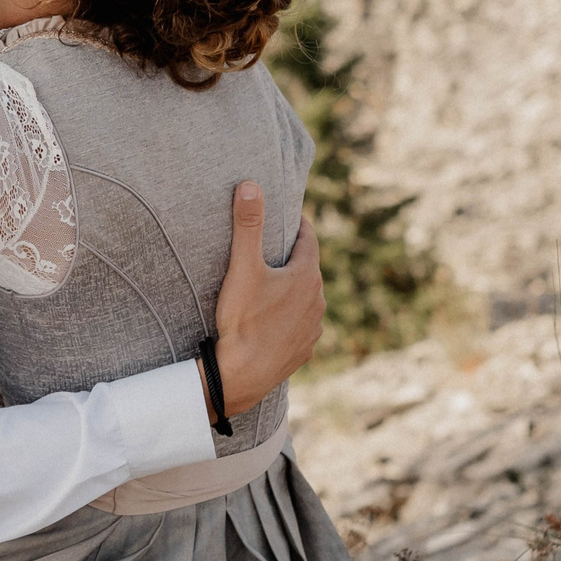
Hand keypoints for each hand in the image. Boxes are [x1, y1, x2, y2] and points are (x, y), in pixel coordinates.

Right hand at [211, 182, 323, 416]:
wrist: (243, 374)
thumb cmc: (243, 320)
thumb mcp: (242, 268)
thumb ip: (247, 225)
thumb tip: (251, 185)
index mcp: (307, 276)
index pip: (308, 239)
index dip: (296, 225)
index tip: (287, 217)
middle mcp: (318, 300)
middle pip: (308, 269)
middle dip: (292, 258)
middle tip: (272, 249)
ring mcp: (313, 328)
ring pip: (306, 298)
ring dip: (293, 290)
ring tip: (271, 286)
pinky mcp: (304, 349)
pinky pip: (301, 325)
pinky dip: (290, 317)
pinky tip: (273, 319)